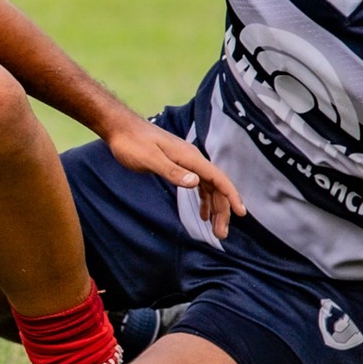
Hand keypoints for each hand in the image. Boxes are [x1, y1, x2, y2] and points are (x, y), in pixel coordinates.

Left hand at [104, 117, 245, 238]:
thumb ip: (172, 171)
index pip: (218, 178)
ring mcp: (186, 162)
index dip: (231, 196)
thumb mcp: (150, 160)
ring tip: (215, 229)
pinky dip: (203, 200)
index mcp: (190, 157)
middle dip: (222, 210)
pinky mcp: (178, 165)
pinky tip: (202, 215)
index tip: (241, 213)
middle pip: (216, 186)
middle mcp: (193, 159)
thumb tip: (196, 183)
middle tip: (221, 234)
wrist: (121, 129)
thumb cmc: (132, 143)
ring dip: (214, 208)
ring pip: (209, 187)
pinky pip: (199, 185)